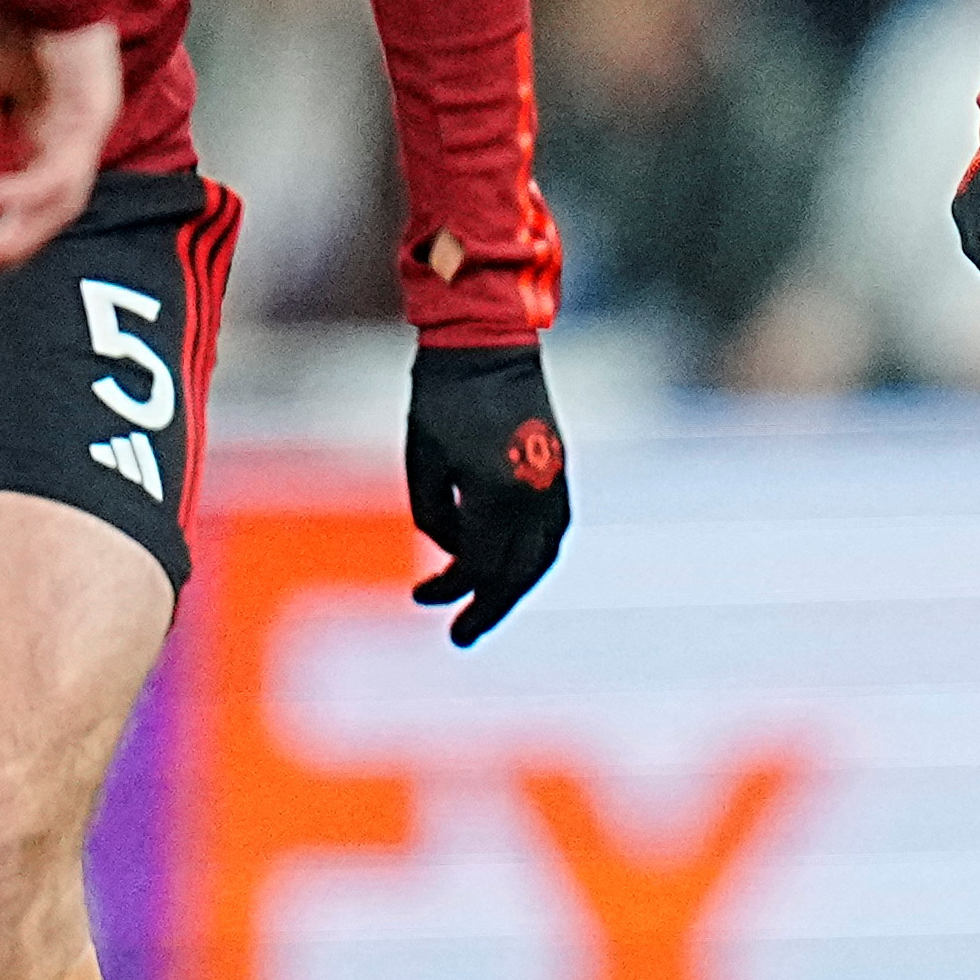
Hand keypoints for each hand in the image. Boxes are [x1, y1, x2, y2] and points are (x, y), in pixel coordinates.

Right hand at [0, 0, 123, 284]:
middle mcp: (73, 133)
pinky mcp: (89, 109)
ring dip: (18, 231)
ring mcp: (86, 122)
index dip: (2, 233)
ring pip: (61, 198)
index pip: (33, 197)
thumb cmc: (7, 7)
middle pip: (51, 209)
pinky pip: (61, 164)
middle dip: (11, 247)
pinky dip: (27, 189)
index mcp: (47, 127)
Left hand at [406, 342, 571, 646]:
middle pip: (515, 573)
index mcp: (494, 492)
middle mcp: (533, 494)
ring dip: (516, 586)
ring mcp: (552, 482)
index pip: (475, 564)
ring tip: (488, 605)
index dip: (447, 588)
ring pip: (543, 556)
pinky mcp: (559, 470)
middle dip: (487, 607)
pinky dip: (535, 556)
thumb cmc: (442, 397)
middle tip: (461, 635)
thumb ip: (434, 515)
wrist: (488, 343)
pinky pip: (554, 530)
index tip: (420, 598)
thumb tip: (452, 548)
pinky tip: (515, 566)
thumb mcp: (421, 460)